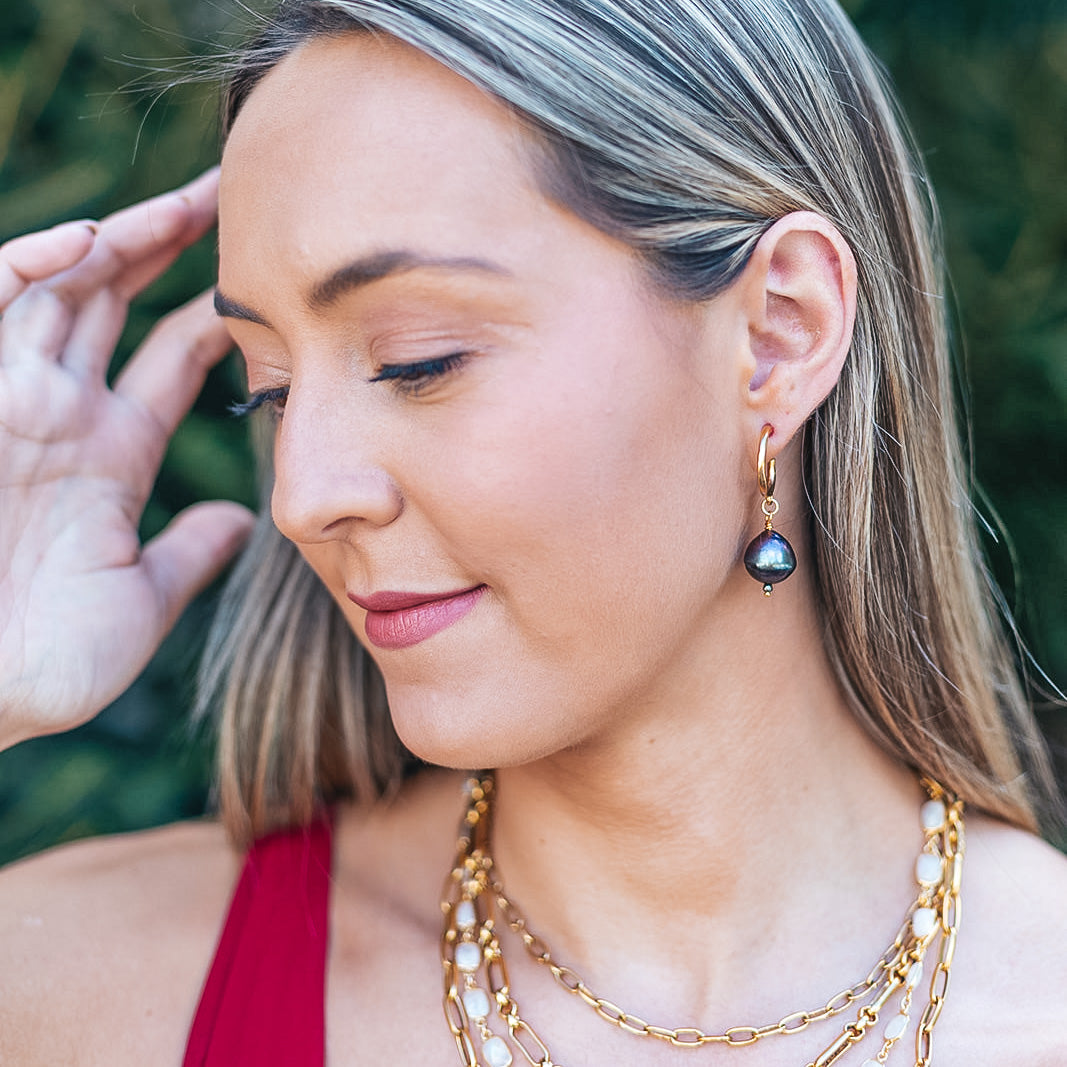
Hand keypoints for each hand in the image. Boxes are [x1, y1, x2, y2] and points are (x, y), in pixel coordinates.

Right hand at [0, 171, 254, 748]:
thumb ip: (191, 550)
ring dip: (120, 239)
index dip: (213, 317)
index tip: (268, 284)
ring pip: (66, 287)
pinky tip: (89, 239)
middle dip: (167, 248)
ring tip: (188, 200)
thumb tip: (244, 520)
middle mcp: (60, 414)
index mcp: (108, 455)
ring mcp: (13, 401)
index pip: (169, 361)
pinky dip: (34, 266)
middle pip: (116, 303)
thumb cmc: (46, 662)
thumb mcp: (142, 595)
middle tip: (229, 200)